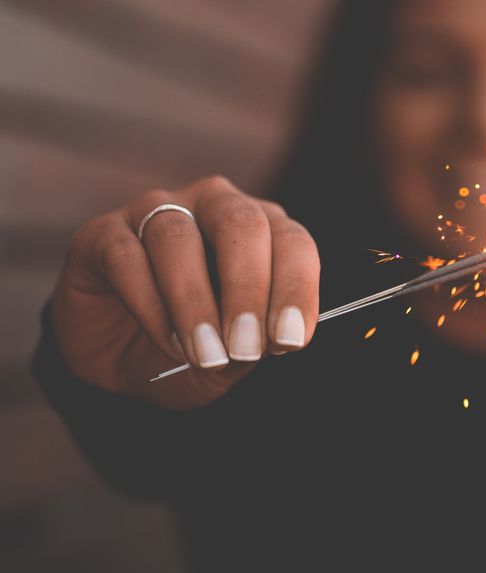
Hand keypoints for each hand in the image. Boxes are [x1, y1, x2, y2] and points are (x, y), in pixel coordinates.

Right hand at [51, 175, 319, 409]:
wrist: (122, 365)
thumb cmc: (194, 349)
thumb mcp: (234, 358)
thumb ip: (257, 342)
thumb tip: (275, 335)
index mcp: (262, 231)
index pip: (292, 241)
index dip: (295, 288)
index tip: (289, 340)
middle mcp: (213, 207)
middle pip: (241, 223)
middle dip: (248, 288)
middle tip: (246, 347)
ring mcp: (155, 212)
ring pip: (178, 237)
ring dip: (195, 302)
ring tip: (206, 354)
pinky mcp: (102, 233)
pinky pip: (126, 256)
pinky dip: (150, 305)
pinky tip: (167, 341)